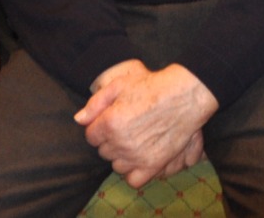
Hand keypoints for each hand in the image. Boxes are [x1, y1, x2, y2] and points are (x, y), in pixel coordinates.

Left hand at [76, 61, 217, 187]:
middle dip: (110, 140)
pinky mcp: (153, 164)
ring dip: (122, 156)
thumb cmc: (151, 86)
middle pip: (104, 151)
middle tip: (127, 127)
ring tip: (134, 141)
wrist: (184, 94)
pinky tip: (139, 158)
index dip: (100, 127)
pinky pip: (133, 179)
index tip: (112, 120)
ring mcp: (137, 156)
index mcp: (110, 123)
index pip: (91, 136)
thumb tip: (79, 120)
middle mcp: (121, 142)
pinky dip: (133, 172)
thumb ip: (95, 103)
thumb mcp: (120, 85)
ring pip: (116, 166)